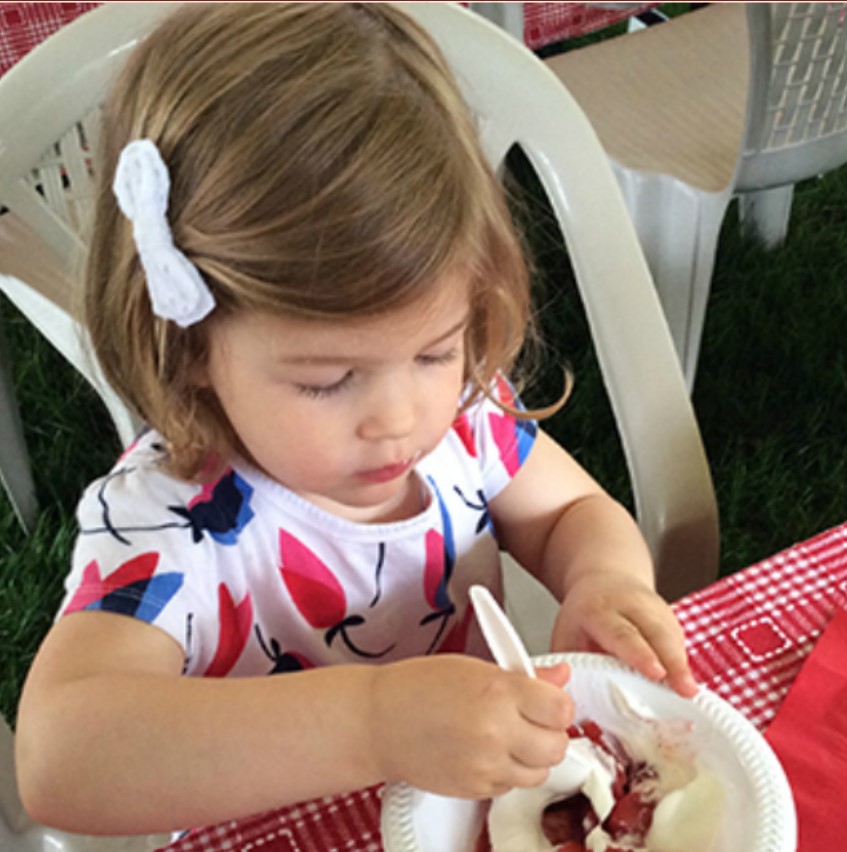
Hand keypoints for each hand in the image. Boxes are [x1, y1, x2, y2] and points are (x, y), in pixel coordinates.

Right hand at [369, 656, 573, 798]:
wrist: (378, 721)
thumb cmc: (419, 687)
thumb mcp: (475, 667)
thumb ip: (525, 675)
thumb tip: (560, 675)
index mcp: (498, 691)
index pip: (561, 708)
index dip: (557, 705)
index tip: (547, 701)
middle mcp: (495, 731)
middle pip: (558, 746)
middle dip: (549, 733)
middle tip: (531, 720)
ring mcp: (486, 764)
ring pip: (540, 772)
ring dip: (532, 756)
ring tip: (507, 736)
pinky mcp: (475, 789)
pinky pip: (512, 786)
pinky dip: (507, 772)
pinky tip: (487, 751)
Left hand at [551, 573, 697, 697]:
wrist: (602, 580)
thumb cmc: (583, 616)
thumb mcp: (566, 635)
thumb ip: (571, 667)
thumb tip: (572, 703)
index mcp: (598, 610)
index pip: (621, 633)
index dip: (640, 654)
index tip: (656, 673)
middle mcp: (630, 605)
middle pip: (656, 634)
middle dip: (673, 662)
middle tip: (686, 689)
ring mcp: (654, 608)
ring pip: (672, 638)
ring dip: (682, 667)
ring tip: (690, 693)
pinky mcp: (670, 618)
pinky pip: (679, 642)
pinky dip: (682, 664)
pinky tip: (684, 683)